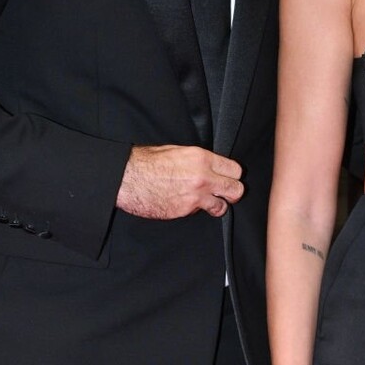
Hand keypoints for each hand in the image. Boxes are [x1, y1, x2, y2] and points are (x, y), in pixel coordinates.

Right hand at [117, 144, 243, 219]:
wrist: (129, 178)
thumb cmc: (147, 162)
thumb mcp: (177, 151)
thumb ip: (199, 160)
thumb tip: (210, 166)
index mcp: (202, 158)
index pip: (235, 170)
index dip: (232, 175)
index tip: (228, 178)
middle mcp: (203, 177)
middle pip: (236, 190)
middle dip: (232, 192)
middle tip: (224, 192)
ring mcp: (195, 197)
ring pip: (222, 207)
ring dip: (217, 205)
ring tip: (208, 201)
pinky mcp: (185, 211)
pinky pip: (200, 212)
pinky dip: (196, 209)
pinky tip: (186, 202)